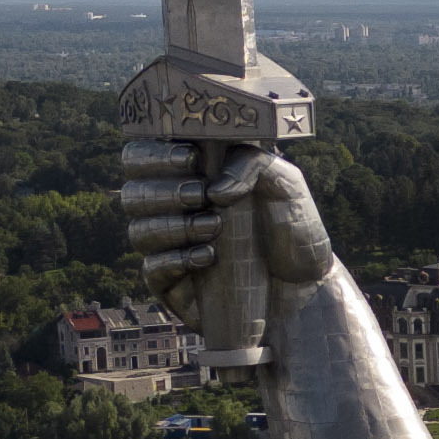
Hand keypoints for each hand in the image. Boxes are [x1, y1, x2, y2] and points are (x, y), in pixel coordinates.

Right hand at [120, 140, 334, 297]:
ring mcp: (169, 248)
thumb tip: (215, 190)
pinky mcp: (173, 284)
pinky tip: (207, 257)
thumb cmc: (292, 227)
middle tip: (201, 194)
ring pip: (138, 231)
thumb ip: (253, 164)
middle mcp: (171, 209)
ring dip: (173, 226)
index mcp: (189, 175)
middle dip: (163, 191)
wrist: (307, 285)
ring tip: (214, 226)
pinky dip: (174, 260)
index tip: (191, 157)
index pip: (142, 156)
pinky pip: (151, 270)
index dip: (154, 154)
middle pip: (131, 193)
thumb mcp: (285, 184)